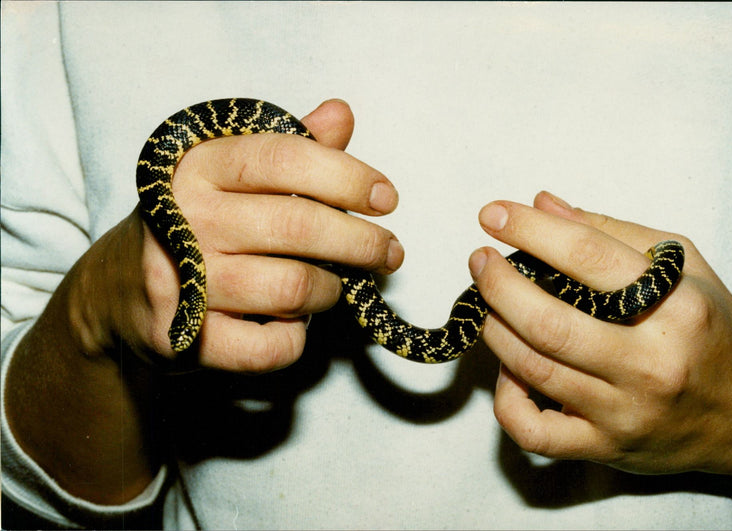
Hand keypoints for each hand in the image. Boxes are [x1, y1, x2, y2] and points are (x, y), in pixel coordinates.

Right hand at [88, 99, 402, 370]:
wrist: (118, 289)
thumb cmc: (198, 224)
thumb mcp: (232, 175)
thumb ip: (289, 147)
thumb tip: (340, 114)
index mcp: (201, 166)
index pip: (286, 158)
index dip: (347, 176)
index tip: (387, 199)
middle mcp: (186, 218)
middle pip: (298, 226)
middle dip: (361, 243)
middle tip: (388, 253)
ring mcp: (181, 281)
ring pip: (292, 289)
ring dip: (328, 292)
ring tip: (332, 288)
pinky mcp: (181, 337)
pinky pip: (269, 346)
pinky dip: (295, 338)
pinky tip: (291, 323)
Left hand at [468, 191, 731, 498]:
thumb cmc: (709, 328)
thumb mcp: (683, 266)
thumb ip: (611, 231)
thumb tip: (542, 204)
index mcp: (677, 307)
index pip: (587, 257)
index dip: (530, 229)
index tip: (493, 214)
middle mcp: (652, 363)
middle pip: (549, 322)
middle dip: (498, 284)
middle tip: (479, 260)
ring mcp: (626, 412)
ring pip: (534, 369)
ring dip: (494, 329)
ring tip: (486, 303)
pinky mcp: (605, 447)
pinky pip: (534, 432)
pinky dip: (506, 398)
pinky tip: (508, 369)